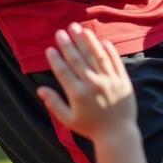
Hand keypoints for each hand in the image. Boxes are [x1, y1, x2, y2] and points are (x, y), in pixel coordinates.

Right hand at [41, 24, 136, 139]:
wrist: (117, 133)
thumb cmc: (90, 128)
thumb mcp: (69, 120)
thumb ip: (54, 104)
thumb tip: (40, 89)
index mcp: (78, 94)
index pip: (63, 71)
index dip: (55, 59)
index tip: (49, 48)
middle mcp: (93, 84)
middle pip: (78, 59)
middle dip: (68, 44)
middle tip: (61, 31)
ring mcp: (109, 80)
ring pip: (97, 56)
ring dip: (87, 41)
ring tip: (80, 29)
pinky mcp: (122, 79)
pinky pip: (115, 61)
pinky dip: (109, 50)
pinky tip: (102, 40)